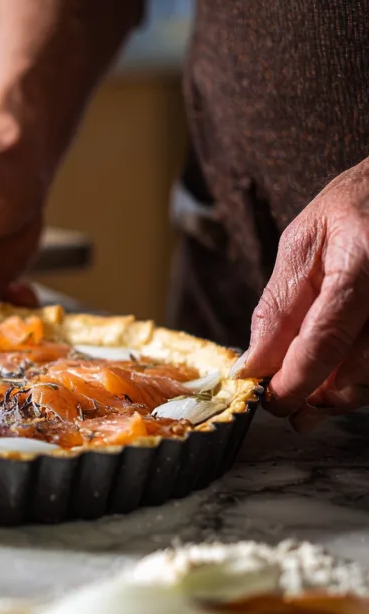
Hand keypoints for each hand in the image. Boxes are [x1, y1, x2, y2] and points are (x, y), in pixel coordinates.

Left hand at [234, 159, 368, 428]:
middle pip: (360, 369)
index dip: (296, 381)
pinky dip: (359, 376)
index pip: (326, 340)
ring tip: (310, 399)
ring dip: (340, 394)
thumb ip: (279, 306)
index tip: (272, 402)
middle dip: (318, 397)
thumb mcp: (302, 243)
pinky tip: (338, 377)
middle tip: (287, 408)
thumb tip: (255, 363)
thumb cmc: (353, 206)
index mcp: (363, 262)